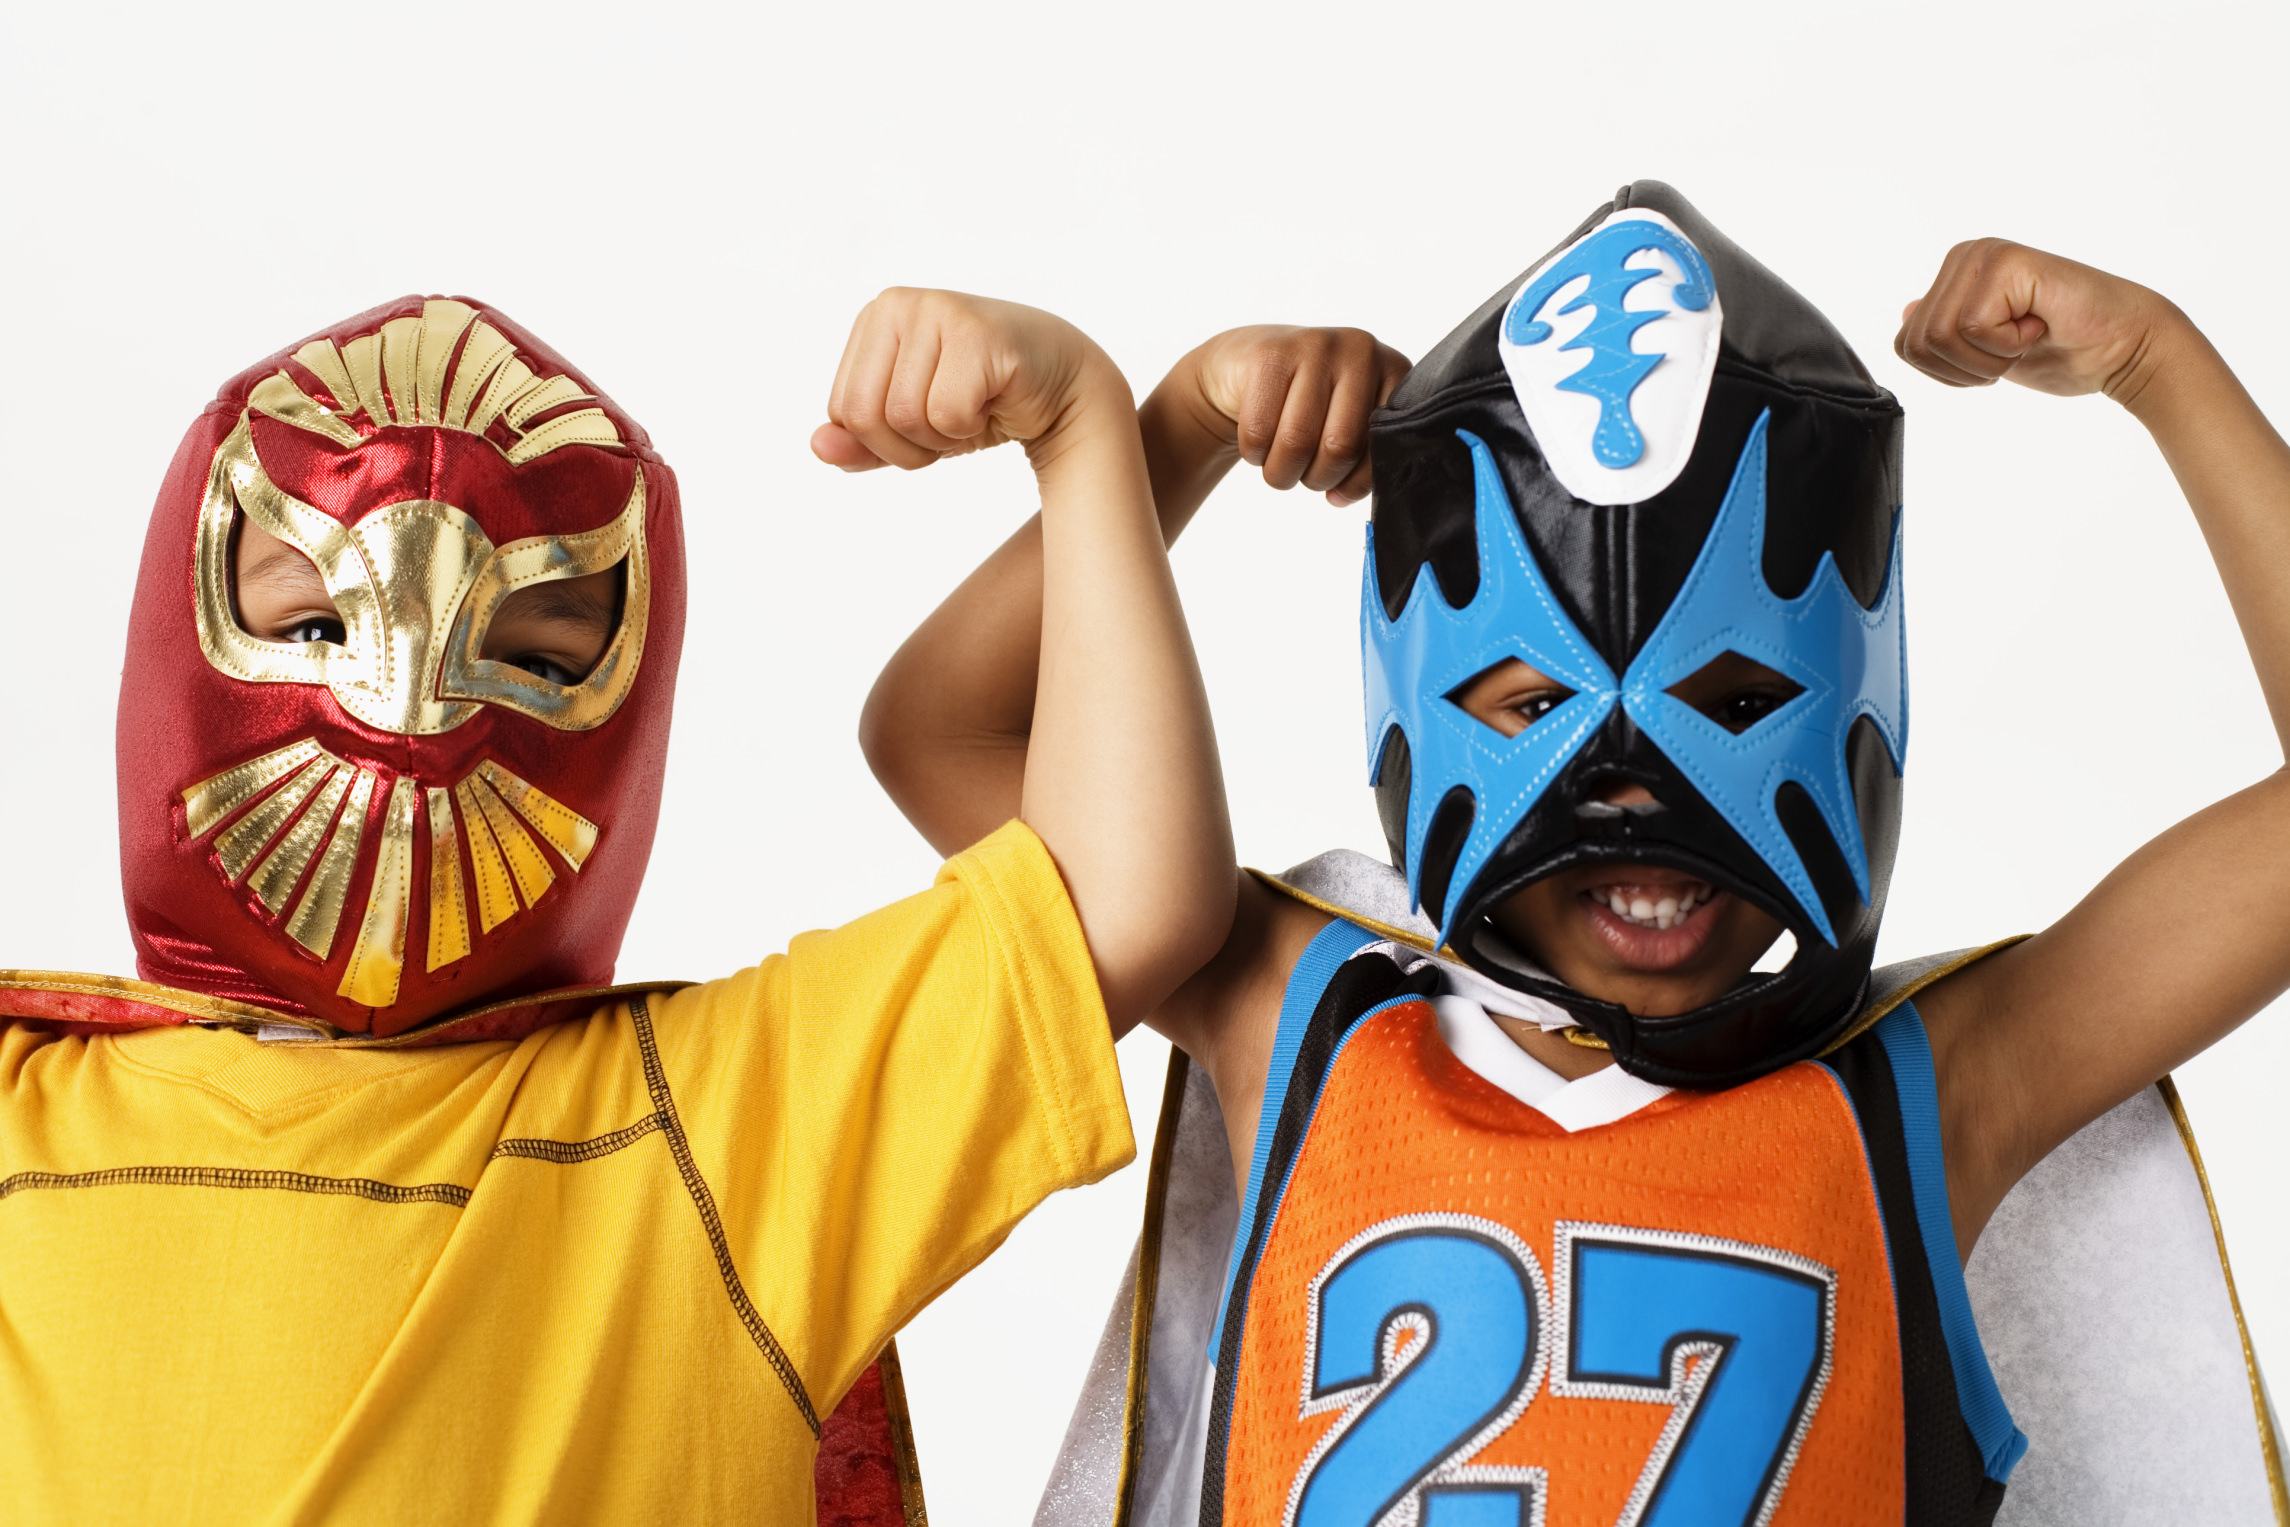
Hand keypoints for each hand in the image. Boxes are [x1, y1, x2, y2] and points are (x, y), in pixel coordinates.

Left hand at [812, 289, 1112, 471]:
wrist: (1065, 388)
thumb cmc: (983, 402)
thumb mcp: (911, 428)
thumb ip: (862, 440)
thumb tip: (817, 446)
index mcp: (874, 318)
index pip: (844, 411)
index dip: (886, 441)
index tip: (929, 419)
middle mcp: (897, 304)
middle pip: (865, 416)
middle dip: (909, 446)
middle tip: (952, 423)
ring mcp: (937, 311)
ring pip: (906, 418)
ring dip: (944, 438)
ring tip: (975, 408)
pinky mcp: (975, 333)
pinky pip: (946, 415)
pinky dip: (971, 428)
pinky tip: (995, 401)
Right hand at [1160, 326, 1411, 506]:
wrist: (1246, 363)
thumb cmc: (1306, 405)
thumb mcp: (1347, 422)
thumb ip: (1363, 456)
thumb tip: (1341, 497)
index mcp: (1393, 371)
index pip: (1383, 447)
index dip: (1356, 483)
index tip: (1338, 491)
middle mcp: (1362, 350)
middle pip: (1340, 447)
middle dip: (1316, 479)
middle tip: (1304, 475)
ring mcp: (1316, 345)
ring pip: (1297, 442)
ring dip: (1281, 473)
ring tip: (1278, 465)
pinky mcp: (1271, 354)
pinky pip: (1260, 431)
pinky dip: (1254, 453)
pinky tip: (1258, 443)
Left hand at [1895, 239, 2185, 403]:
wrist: (2124, 349)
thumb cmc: (2064, 350)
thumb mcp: (1989, 352)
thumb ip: (1949, 330)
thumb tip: (1905, 312)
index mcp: (1955, 276)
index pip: (1906, 345)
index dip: (1949, 373)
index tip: (1998, 358)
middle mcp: (1964, 256)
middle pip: (1917, 343)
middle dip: (1966, 368)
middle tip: (2016, 349)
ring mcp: (1984, 255)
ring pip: (1940, 336)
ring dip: (1988, 357)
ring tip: (2027, 337)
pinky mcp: (2006, 262)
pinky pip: (1971, 326)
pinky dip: (2006, 345)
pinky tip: (2038, 325)